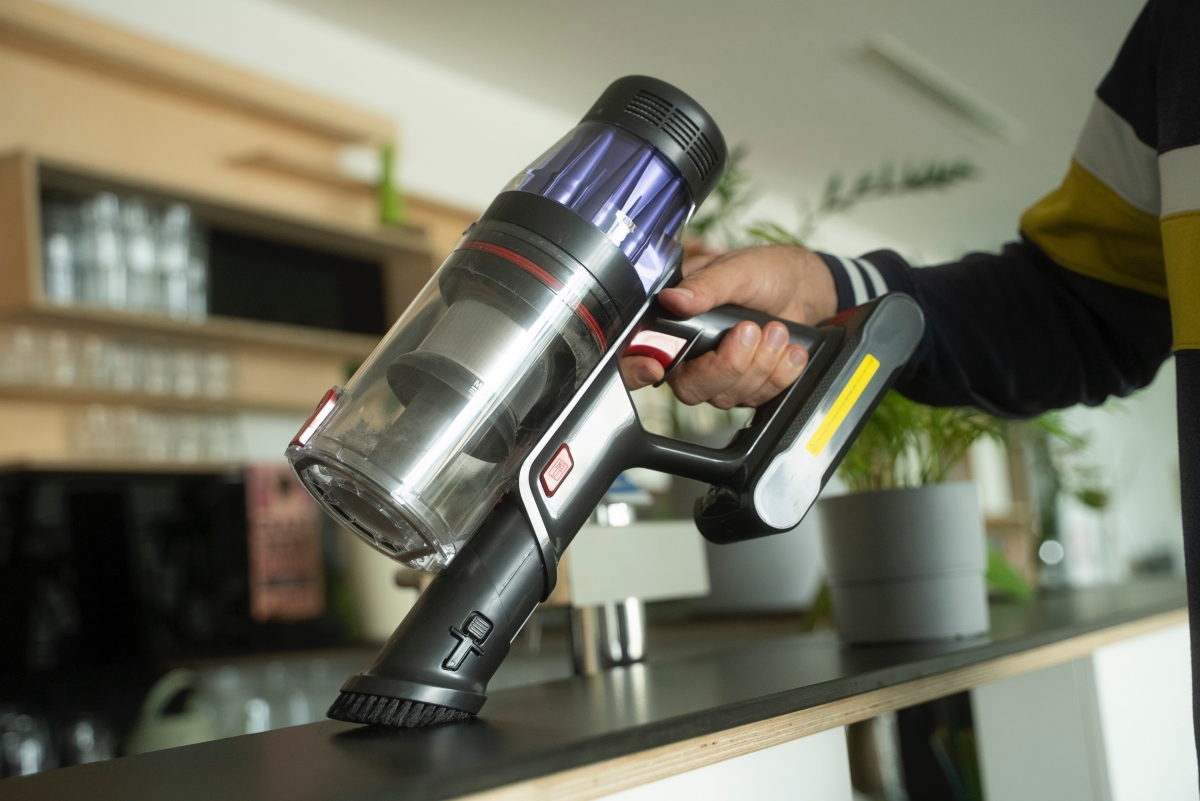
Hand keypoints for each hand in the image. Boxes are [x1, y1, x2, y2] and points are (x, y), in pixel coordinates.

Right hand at [620, 245, 836, 407]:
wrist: (803, 286)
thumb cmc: (764, 272)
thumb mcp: (734, 270)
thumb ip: (705, 286)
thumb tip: (673, 299)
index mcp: (672, 324)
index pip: (638, 357)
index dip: (636, 370)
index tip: (655, 368)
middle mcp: (689, 355)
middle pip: (691, 387)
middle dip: (729, 364)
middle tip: (752, 330)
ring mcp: (718, 375)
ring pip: (727, 396)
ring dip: (761, 365)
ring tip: (778, 330)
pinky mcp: (746, 387)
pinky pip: (757, 398)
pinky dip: (780, 375)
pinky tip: (791, 350)